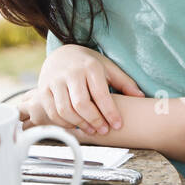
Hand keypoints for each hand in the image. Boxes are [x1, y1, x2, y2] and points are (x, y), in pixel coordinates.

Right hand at [27, 43, 144, 134]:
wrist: (62, 54)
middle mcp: (71, 73)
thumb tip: (141, 97)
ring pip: (65, 110)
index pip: (101, 94)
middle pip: (81, 104)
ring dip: (80, 124)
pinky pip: (53, 112)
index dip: (110, 112)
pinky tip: (76, 126)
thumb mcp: (108, 68)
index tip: (118, 125)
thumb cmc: (88, 64)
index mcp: (90, 67)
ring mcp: (55, 81)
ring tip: (91, 130)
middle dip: (94, 120)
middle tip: (104, 130)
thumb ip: (124, 82)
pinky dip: (65, 123)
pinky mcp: (43, 90)